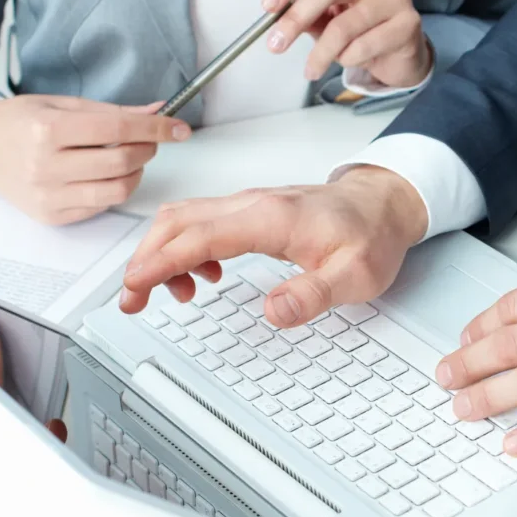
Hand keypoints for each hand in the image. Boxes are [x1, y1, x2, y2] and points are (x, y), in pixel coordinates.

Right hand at [0, 95, 190, 224]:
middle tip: (150, 139)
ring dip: (136, 172)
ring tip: (129, 158)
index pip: (118, 129)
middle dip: (148, 149)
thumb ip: (112, 110)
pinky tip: (105, 174)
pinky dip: (114, 188)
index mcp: (47, 130)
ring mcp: (49, 196)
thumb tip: (157, 110)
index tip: (178, 128)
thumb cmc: (20, 122)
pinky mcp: (53, 216)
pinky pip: (102, 205)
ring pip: (118, 189)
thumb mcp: (61, 104)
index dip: (156, 128)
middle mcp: (46, 166)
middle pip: (122, 162)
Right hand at [117, 166, 428, 323]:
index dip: (160, 263)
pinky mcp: (250, 211)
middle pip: (177, 223)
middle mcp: (252, 204)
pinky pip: (201, 222)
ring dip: (162, 253)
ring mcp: (248, 204)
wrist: (384, 204)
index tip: (134, 289)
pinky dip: (184, 248)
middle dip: (145, 260)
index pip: (198, 237)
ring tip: (169, 296)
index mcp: (271, 218)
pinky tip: (201, 276)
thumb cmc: (371, 235)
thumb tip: (273, 313)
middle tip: (132, 301)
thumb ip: (313, 294)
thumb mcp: (356, 276)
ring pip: (184, 219)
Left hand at [262, 0, 431, 87]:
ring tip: (310, 70)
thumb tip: (276, 20)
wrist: (404, 53)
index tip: (268, 7)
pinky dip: (348, 59)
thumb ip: (307, 13)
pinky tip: (349, 62)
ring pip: (345, 25)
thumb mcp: (330, 16)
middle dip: (296, 18)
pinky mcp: (408, 24)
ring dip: (321, 52)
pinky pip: (365, 46)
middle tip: (276, 45)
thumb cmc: (363, 30)